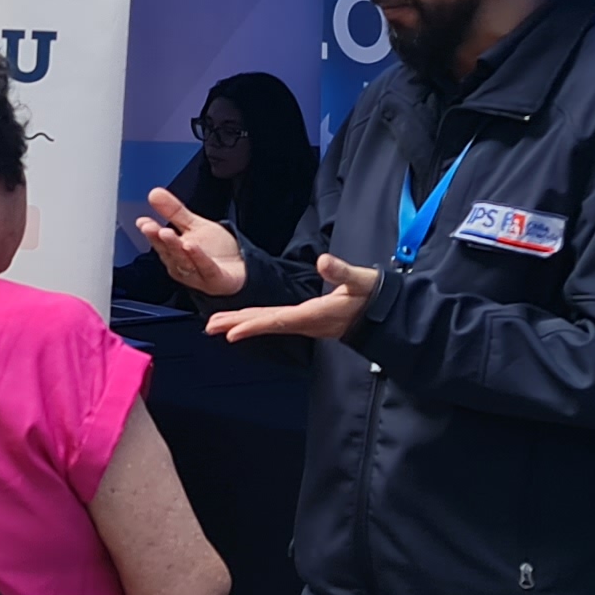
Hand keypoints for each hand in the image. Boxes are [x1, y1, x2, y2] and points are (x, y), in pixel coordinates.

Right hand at [132, 187, 246, 298]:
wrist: (241, 267)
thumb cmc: (215, 251)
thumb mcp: (194, 225)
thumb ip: (174, 211)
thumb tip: (154, 193)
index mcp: (173, 252)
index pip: (159, 242)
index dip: (150, 232)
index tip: (143, 222)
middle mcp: (182, 266)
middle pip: (169, 252)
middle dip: (160, 240)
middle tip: (153, 227)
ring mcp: (198, 275)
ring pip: (184, 261)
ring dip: (175, 248)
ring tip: (168, 234)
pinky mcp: (216, 280)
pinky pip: (206, 268)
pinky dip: (198, 258)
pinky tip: (191, 246)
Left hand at [211, 252, 380, 345]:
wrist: (385, 314)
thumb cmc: (373, 297)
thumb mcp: (361, 282)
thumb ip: (343, 272)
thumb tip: (324, 261)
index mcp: (314, 315)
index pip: (278, 321)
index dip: (253, 326)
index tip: (231, 333)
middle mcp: (305, 322)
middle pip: (266, 324)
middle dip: (237, 325)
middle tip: (209, 328)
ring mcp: (304, 322)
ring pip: (267, 323)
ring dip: (241, 323)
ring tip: (215, 325)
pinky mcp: (305, 319)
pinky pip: (274, 321)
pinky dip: (255, 320)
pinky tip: (242, 320)